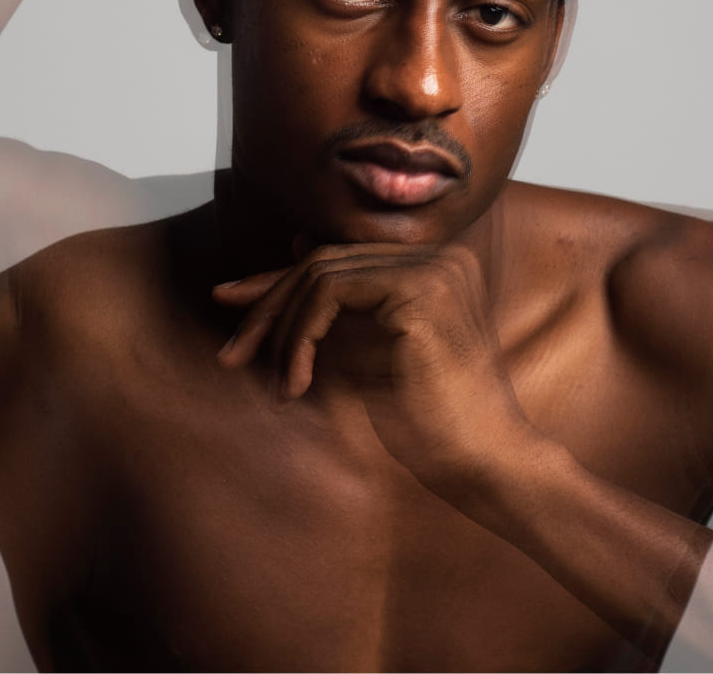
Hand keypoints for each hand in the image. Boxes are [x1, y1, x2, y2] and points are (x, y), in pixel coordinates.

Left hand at [211, 243, 534, 488]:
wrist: (483, 463)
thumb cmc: (432, 422)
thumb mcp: (365, 355)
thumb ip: (333, 312)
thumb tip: (294, 248)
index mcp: (434, 266)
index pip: (339, 260)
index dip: (277, 282)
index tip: (229, 306)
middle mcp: (440, 255)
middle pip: (323, 260)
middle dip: (267, 306)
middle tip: (230, 354)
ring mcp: (434, 267)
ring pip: (319, 274)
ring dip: (282, 331)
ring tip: (277, 385)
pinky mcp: (422, 289)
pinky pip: (329, 293)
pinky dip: (300, 337)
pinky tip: (296, 383)